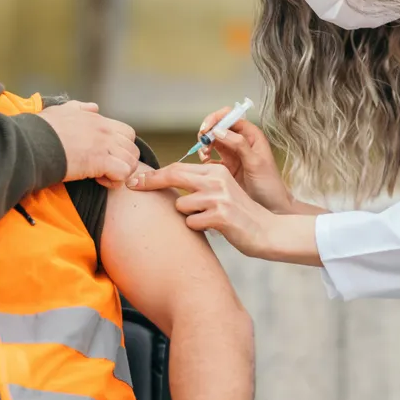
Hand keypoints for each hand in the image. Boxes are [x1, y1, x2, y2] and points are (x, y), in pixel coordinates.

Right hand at [37, 101, 138, 187]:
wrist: (31, 143)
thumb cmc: (41, 130)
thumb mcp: (61, 111)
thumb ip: (79, 108)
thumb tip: (94, 107)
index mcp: (98, 120)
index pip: (127, 133)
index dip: (121, 148)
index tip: (105, 157)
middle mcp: (105, 131)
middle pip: (133, 149)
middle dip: (123, 163)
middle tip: (105, 170)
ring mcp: (105, 145)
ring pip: (131, 162)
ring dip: (120, 173)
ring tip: (102, 177)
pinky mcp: (100, 161)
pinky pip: (123, 173)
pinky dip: (115, 181)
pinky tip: (99, 181)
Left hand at [127, 163, 278, 257]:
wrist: (268, 232)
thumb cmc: (239, 216)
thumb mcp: (221, 193)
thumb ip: (198, 185)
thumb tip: (164, 186)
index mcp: (216, 171)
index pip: (178, 167)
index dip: (154, 174)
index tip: (135, 179)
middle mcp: (217, 180)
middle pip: (174, 176)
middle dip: (150, 181)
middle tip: (132, 186)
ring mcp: (219, 197)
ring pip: (181, 206)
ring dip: (187, 216)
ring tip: (207, 221)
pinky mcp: (221, 216)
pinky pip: (192, 223)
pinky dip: (198, 228)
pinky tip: (214, 229)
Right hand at [196, 106, 294, 213]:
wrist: (272, 209)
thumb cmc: (270, 185)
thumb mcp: (256, 162)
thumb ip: (239, 144)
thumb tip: (219, 131)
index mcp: (251, 135)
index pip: (230, 117)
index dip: (216, 119)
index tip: (206, 129)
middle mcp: (240, 142)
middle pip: (217, 128)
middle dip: (207, 133)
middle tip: (203, 144)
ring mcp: (232, 156)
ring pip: (212, 143)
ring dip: (204, 147)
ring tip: (205, 156)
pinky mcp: (224, 170)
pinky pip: (209, 161)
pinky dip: (204, 161)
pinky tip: (206, 166)